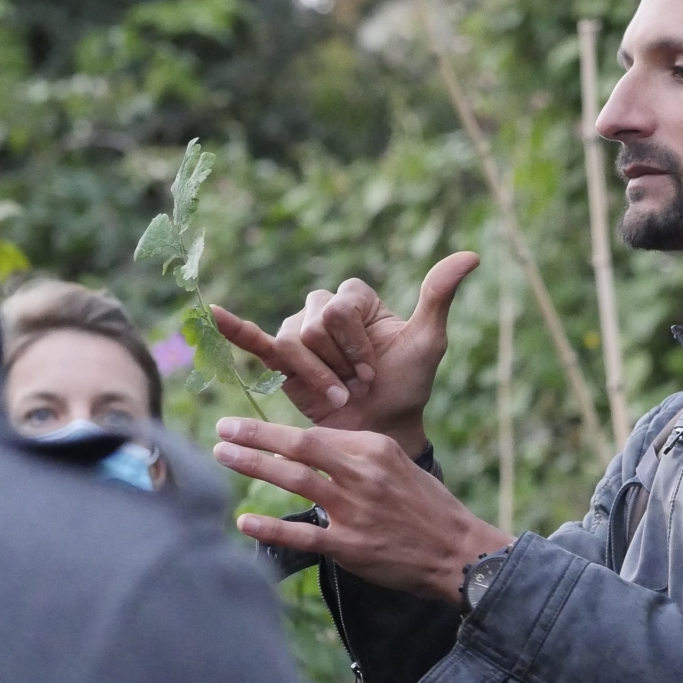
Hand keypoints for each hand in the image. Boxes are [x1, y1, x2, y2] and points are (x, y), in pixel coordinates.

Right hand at [210, 252, 478, 455]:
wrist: (382, 428)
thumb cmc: (407, 384)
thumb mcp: (428, 340)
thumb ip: (438, 295)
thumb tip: (471, 255)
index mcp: (356, 298)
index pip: (341, 308)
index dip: (357, 344)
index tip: (375, 370)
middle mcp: (323, 309)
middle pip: (316, 324)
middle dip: (340, 361)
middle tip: (357, 384)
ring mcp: (298, 334)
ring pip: (294, 343)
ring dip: (318, 375)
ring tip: (339, 395)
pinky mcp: (280, 361)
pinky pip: (253, 340)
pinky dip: (234, 327)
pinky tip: (211, 311)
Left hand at [217, 419, 510, 605]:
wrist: (459, 551)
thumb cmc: (428, 508)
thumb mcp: (399, 465)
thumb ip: (358, 456)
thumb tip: (314, 451)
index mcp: (375, 449)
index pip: (317, 435)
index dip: (277, 431)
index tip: (248, 427)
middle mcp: (363, 474)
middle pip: (299, 447)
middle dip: (256, 435)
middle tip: (222, 429)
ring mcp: (356, 510)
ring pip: (295, 480)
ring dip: (254, 466)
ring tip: (223, 456)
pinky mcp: (351, 546)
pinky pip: (303, 533)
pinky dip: (271, 526)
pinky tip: (245, 520)